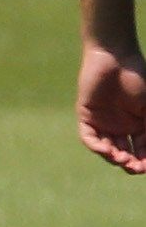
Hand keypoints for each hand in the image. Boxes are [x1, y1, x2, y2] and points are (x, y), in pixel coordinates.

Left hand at [81, 39, 145, 172]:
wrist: (116, 59)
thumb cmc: (137, 79)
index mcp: (138, 125)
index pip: (141, 150)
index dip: (144, 160)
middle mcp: (121, 127)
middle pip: (124, 153)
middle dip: (130, 163)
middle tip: (134, 167)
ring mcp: (103, 123)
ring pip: (106, 148)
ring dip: (114, 157)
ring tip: (122, 160)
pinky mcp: (87, 117)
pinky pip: (89, 137)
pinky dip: (97, 147)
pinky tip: (107, 151)